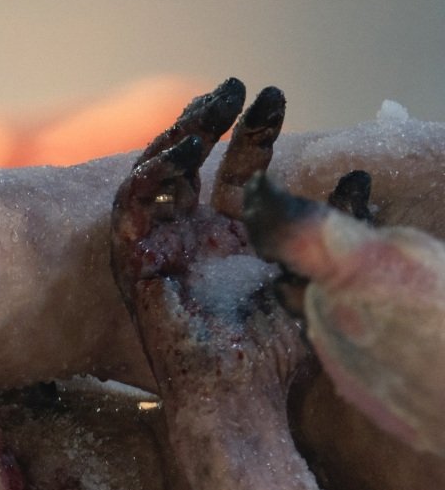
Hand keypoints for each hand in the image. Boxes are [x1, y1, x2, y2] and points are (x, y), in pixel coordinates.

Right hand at [111, 80, 309, 406]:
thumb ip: (332, 230)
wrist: (243, 402)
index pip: (238, 170)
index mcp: (231, 237)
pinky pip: (129, 218)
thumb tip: (360, 177)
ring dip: (174, 144)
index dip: (253, 132)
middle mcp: (191, 237)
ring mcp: (161, 251)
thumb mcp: (319, 281)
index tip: (272, 94)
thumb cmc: (276, 358)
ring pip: (155, 180)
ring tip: (203, 118)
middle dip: (211, 121)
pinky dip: (144, 187)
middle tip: (235, 87)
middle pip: (193, 164)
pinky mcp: (137, 270)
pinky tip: (172, 164)